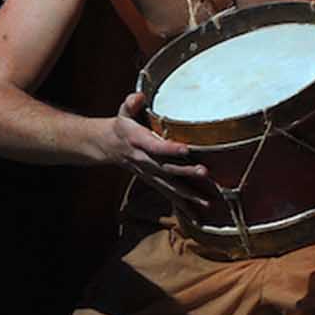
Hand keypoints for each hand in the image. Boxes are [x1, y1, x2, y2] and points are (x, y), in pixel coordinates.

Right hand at [103, 91, 214, 207]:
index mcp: (139, 142)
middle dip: (186, 173)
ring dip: (189, 195)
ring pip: (170, 186)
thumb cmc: (123, 125)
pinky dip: (183, 207)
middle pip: (167, 169)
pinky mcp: (154, 182)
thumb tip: (138, 97)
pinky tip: (197, 216)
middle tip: (205, 172)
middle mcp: (145, 161)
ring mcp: (150, 174)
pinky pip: (169, 195)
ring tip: (206, 202)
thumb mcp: (123, 112)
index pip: (156, 146)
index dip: (170, 148)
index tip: (187, 148)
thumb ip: (131, 104)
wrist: (108, 145)